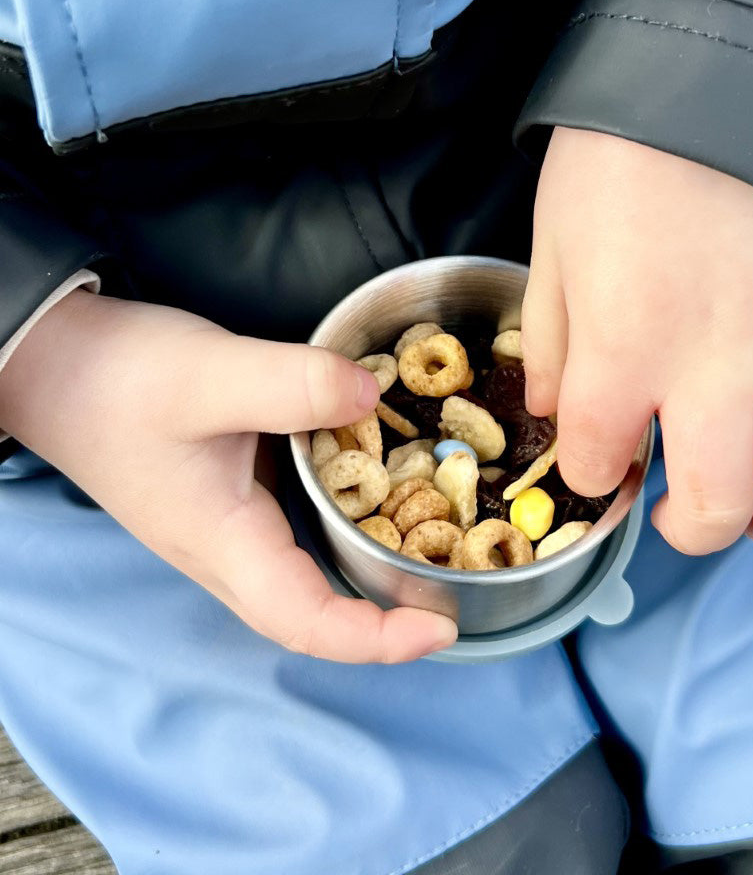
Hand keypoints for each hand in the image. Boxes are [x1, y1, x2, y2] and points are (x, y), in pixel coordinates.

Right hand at [0, 290, 456, 660]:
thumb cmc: (119, 379)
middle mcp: (225, 550)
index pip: (304, 620)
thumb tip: (373, 398)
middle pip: (309, 613)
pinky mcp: (227, 494)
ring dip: (365, 574)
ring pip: (303, 573)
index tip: (441, 626)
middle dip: (382, 619)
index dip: (375, 638)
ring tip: (430, 548)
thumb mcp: (211, 376)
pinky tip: (374, 485)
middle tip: (452, 589)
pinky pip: (293, 529)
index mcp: (221, 542)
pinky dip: (341, 520)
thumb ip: (294, 386)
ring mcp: (223, 525)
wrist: (54, 361)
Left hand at [522, 127, 752, 553]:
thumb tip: (556, 411)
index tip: (598, 461)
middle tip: (680, 513)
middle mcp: (719, 359)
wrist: (711, 69)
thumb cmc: (620, 156)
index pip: (602, 457)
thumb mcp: (553, 245)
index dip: (592, 473)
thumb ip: (553, 342)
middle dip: (690, 527)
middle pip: (717, 497)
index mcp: (628, 342)